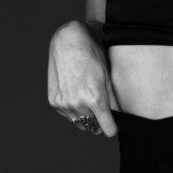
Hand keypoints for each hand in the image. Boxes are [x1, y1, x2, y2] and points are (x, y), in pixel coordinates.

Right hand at [48, 22, 119, 137]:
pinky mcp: (54, 102)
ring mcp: (64, 104)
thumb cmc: (91, 56)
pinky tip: (75, 93)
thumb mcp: (107, 78)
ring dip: (86, 116)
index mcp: (95, 99)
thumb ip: (113, 102)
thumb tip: (118, 118)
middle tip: (99, 105)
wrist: (68, 42)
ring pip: (80, 123)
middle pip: (94, 127)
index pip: (108, 129)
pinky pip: (69, 116)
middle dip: (99, 120)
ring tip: (86, 97)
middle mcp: (78, 104)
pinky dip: (74, 110)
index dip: (112, 127)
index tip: (114, 123)